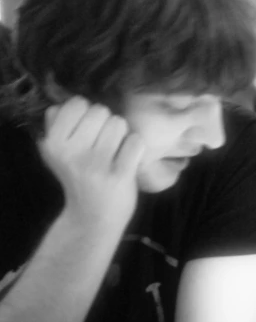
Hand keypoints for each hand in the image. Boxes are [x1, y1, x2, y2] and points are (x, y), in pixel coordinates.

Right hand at [38, 96, 144, 229]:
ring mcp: (97, 165)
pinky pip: (136, 142)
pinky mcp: (120, 175)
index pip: (78, 103)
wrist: (92, 218)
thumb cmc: (79, 178)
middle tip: (103, 143)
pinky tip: (127, 159)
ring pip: (119, 123)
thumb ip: (55, 126)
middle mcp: (72, 153)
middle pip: (101, 111)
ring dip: (122, 134)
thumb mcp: (57, 153)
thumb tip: (61, 103)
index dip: (87, 112)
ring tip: (115, 151)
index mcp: (53, 144)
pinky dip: (136, 147)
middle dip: (106, 123)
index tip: (88, 130)